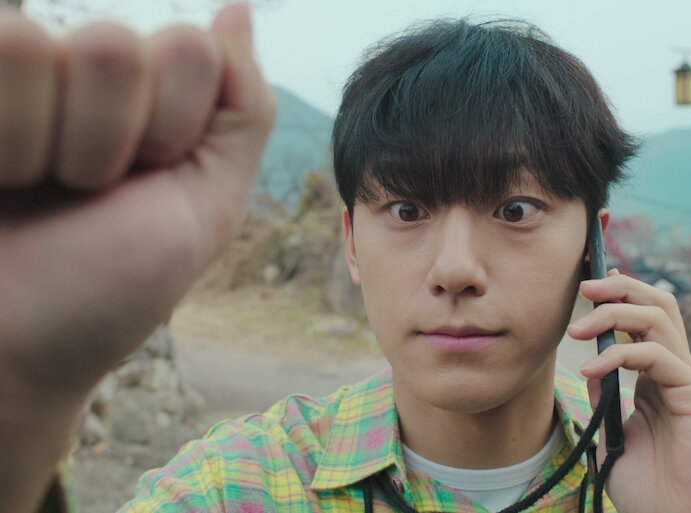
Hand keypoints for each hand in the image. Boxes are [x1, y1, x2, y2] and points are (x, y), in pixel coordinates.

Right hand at [0, 4, 274, 393]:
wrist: (8, 352)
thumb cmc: (104, 290)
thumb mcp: (204, 210)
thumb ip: (238, 111)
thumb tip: (237, 10)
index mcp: (151, 96)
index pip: (188, 48)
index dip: (173, 129)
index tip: (146, 183)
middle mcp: (77, 73)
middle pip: (113, 46)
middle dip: (105, 142)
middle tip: (82, 192)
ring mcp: (11, 77)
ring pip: (31, 44)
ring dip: (39, 145)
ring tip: (30, 188)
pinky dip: (0, 139)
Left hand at [568, 270, 690, 512]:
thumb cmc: (650, 490)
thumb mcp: (613, 436)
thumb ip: (605, 398)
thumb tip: (591, 365)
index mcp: (659, 380)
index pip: (645, 321)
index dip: (620, 297)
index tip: (588, 286)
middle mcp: (678, 374)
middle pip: (659, 306)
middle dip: (621, 289)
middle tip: (585, 287)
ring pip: (659, 320)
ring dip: (614, 315)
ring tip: (578, 330)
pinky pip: (658, 357)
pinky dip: (621, 355)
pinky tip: (593, 369)